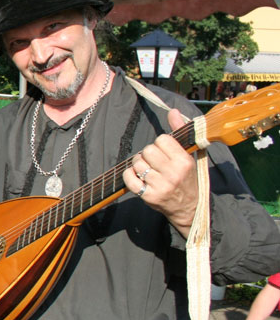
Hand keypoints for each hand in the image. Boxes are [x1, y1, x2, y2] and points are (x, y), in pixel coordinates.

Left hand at [122, 109, 196, 234]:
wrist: (189, 208)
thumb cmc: (188, 178)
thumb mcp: (190, 155)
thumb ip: (180, 132)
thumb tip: (173, 111)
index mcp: (184, 161)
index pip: (161, 140)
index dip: (160, 144)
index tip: (164, 151)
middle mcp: (173, 173)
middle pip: (147, 150)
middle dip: (148, 154)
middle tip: (154, 161)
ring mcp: (160, 186)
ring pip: (137, 163)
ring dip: (139, 165)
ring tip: (148, 170)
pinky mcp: (149, 196)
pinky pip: (129, 178)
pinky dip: (129, 175)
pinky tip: (138, 177)